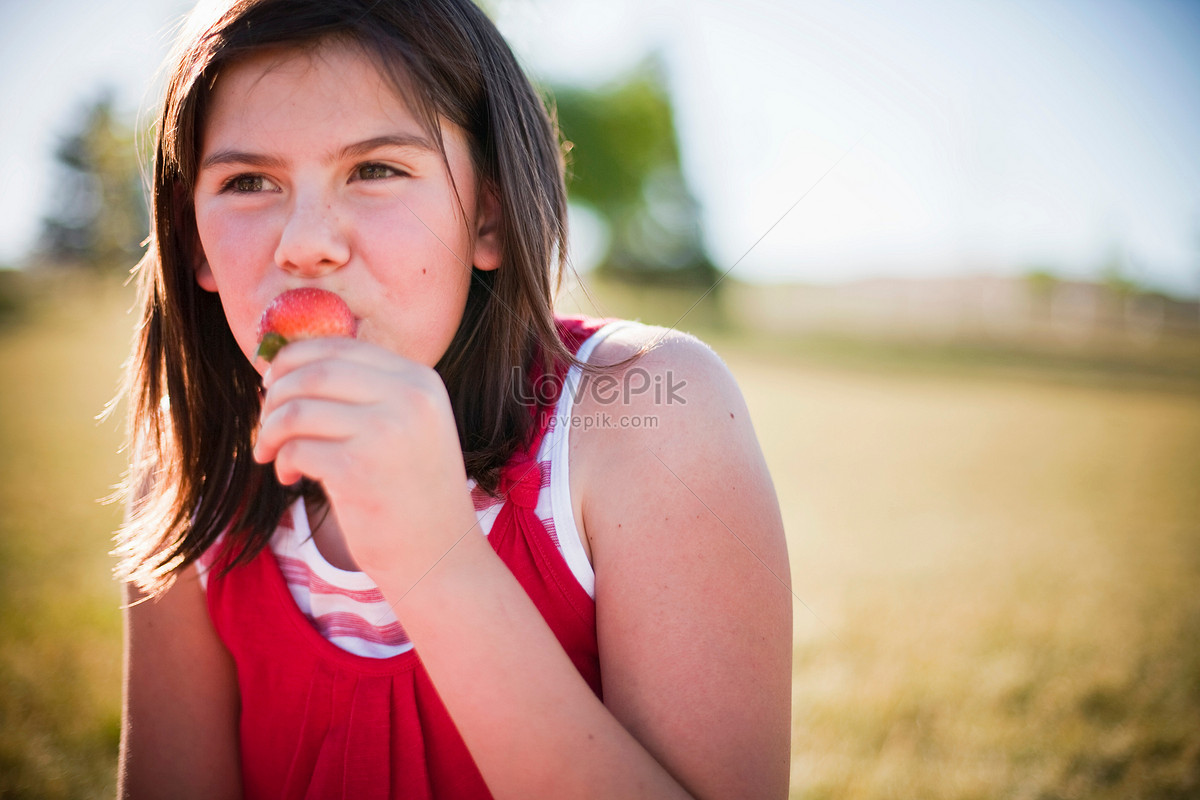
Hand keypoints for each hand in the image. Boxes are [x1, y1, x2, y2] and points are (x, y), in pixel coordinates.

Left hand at [252, 338, 479, 588]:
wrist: (440, 555)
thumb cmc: (411, 491)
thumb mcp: (408, 425)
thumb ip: (367, 391)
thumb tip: (286, 364)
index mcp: (420, 380)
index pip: (340, 346)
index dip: (294, 360)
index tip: (273, 384)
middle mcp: (408, 398)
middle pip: (313, 371)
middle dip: (275, 394)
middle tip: (265, 421)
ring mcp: (385, 431)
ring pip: (297, 408)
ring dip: (270, 430)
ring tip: (271, 453)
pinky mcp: (357, 468)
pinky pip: (296, 448)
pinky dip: (282, 462)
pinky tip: (290, 478)